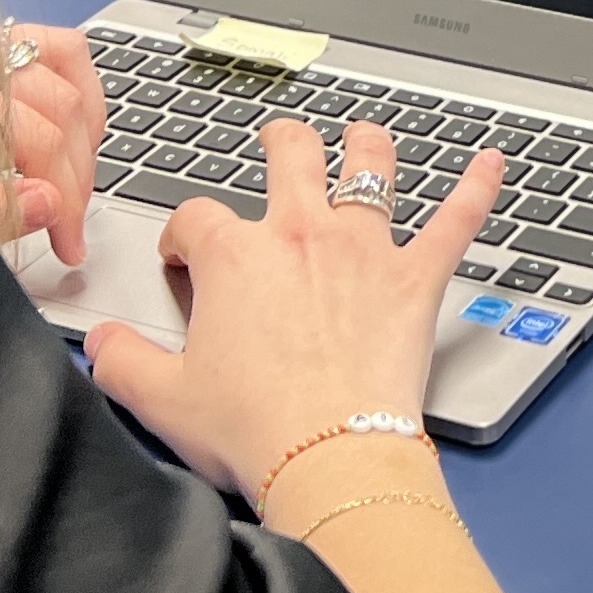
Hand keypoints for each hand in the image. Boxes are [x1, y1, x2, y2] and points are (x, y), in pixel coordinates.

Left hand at [0, 23, 107, 266]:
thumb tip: (50, 205)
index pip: (39, 142)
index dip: (66, 201)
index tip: (70, 244)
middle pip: (60, 113)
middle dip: (77, 180)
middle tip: (73, 226)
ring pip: (70, 82)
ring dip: (86, 141)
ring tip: (75, 186)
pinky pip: (65, 48)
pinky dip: (84, 88)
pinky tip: (81, 130)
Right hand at [84, 117, 506, 499]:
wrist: (328, 455)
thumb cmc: (252, 429)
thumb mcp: (160, 399)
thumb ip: (119, 361)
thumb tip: (98, 342)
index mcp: (235, 257)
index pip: (197, 218)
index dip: (184, 237)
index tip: (184, 261)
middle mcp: (301, 235)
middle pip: (291, 157)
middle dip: (282, 143)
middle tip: (280, 143)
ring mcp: (364, 250)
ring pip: (371, 167)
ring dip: (368, 146)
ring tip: (365, 136)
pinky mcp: (415, 278)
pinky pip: (455, 219)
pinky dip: (477, 188)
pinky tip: (493, 163)